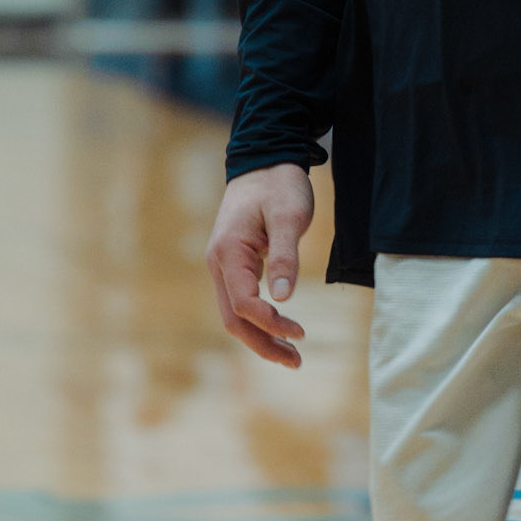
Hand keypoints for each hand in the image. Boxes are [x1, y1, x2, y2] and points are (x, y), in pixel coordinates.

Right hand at [206, 163, 314, 367]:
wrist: (265, 159)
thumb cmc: (279, 184)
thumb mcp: (289, 216)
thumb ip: (285, 256)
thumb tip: (283, 298)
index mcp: (229, 252)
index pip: (243, 303)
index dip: (271, 324)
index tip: (301, 333)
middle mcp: (219, 263)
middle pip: (233, 319)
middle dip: (263, 344)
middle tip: (297, 362)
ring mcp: (224, 264)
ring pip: (234, 313)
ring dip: (261, 337)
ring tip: (292, 355)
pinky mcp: (234, 264)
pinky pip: (240, 301)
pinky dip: (258, 320)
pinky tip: (280, 329)